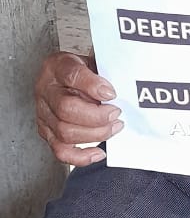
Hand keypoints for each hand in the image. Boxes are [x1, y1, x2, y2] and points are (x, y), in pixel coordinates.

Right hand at [35, 51, 123, 166]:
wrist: (67, 77)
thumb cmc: (84, 70)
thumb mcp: (94, 60)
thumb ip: (104, 73)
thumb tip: (118, 92)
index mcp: (57, 66)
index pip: (72, 75)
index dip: (93, 86)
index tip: (111, 93)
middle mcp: (46, 90)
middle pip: (65, 109)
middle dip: (96, 116)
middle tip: (116, 113)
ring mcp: (44, 113)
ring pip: (64, 132)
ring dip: (94, 134)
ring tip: (113, 127)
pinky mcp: (47, 132)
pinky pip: (60, 151)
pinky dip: (81, 156)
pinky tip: (98, 152)